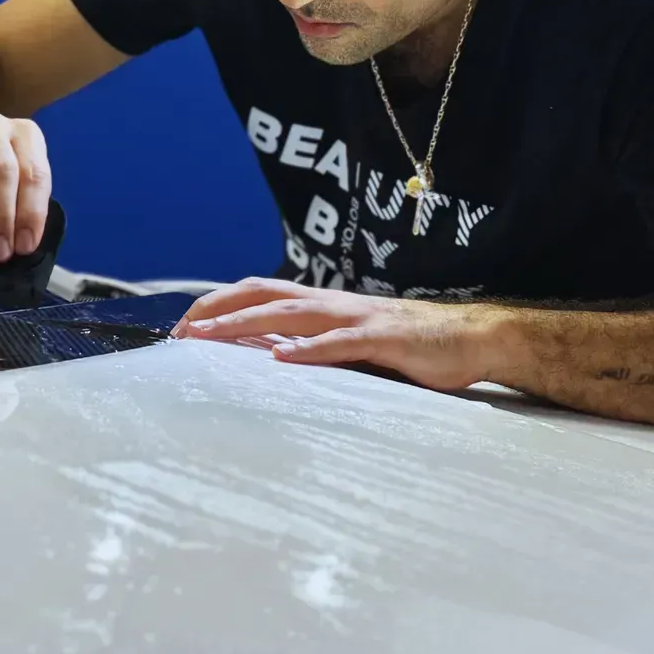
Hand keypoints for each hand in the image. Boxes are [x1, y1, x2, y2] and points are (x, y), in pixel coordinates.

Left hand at [172, 279, 504, 391]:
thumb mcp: (353, 344)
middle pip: (263, 295)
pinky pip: (341, 343)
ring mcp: (357, 318)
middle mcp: (333, 303)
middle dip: (218, 310)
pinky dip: (310, 349)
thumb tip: (270, 360)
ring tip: (211, 336)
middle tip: (180, 332)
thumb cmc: (410, 345)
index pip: (259, 294)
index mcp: (323, 305)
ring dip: (246, 324)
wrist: (472, 338)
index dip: (220, 306)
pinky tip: (284, 359)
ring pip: (292, 314)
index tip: (184, 327)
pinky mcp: (383, 339)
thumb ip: (316, 346)